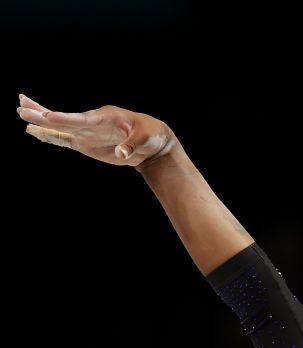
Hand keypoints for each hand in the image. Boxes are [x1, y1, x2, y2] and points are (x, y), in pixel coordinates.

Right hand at [16, 93, 174, 167]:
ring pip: (60, 127)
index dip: (65, 119)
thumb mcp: (144, 139)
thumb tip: (120, 154)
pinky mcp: (86, 143)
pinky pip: (65, 139)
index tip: (49, 117)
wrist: (151, 142)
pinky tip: (36, 132)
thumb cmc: (149, 135)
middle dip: (43, 114)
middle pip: (64, 119)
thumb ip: (131, 146)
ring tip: (21, 110)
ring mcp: (87, 132)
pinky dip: (50, 136)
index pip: (81, 119)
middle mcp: (91, 122)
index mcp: (104, 117)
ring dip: (41, 121)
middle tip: (21, 107)